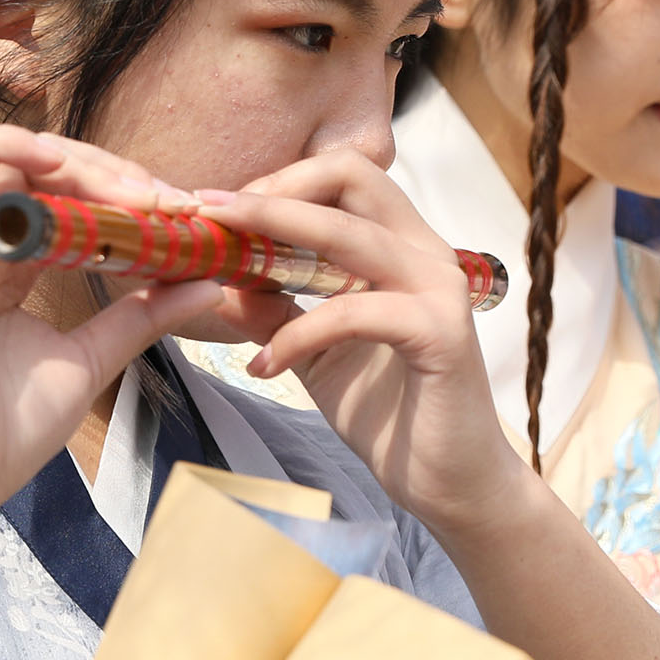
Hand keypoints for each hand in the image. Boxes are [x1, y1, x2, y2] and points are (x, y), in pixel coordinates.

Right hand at [0, 127, 219, 659]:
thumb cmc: (9, 429)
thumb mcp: (93, 359)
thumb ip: (139, 316)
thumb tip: (205, 282)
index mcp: (16, 271)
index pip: (73, 205)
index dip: (129, 199)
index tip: (184, 218)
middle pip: (50, 174)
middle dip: (116, 176)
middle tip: (170, 203)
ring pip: (14, 159)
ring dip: (76, 159)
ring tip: (130, 190)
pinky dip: (11, 145)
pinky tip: (62, 163)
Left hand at [190, 149, 522, 539]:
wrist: (449, 483)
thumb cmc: (390, 415)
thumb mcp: (317, 353)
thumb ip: (276, 312)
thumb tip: (220, 280)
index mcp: (400, 247)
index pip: (341, 176)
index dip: (276, 182)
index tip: (216, 210)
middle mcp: (425, 253)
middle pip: (350, 175)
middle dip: (271, 189)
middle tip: (211, 215)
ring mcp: (439, 288)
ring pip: (348, 232)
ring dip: (273, 234)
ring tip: (219, 257)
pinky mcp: (440, 333)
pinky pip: (353, 311)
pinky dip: (297, 333)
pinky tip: (263, 365)